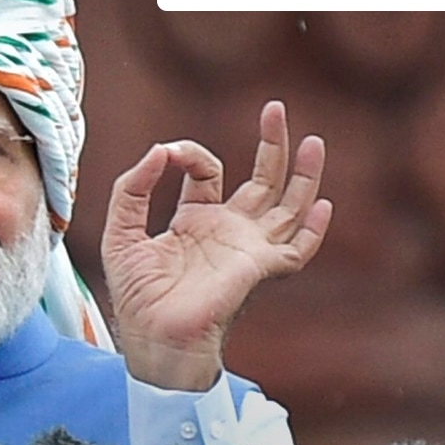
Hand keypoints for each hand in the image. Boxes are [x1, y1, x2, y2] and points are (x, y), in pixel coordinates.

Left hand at [101, 101, 331, 389]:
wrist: (152, 336)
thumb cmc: (136, 295)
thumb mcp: (121, 231)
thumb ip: (132, 189)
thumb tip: (158, 151)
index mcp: (195, 221)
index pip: (206, 173)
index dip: (190, 155)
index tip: (168, 154)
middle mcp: (227, 232)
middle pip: (261, 180)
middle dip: (271, 145)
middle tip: (276, 108)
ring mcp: (247, 249)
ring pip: (287, 205)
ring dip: (302, 174)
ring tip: (313, 139)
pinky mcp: (259, 268)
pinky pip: (297, 249)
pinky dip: (312, 229)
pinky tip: (322, 203)